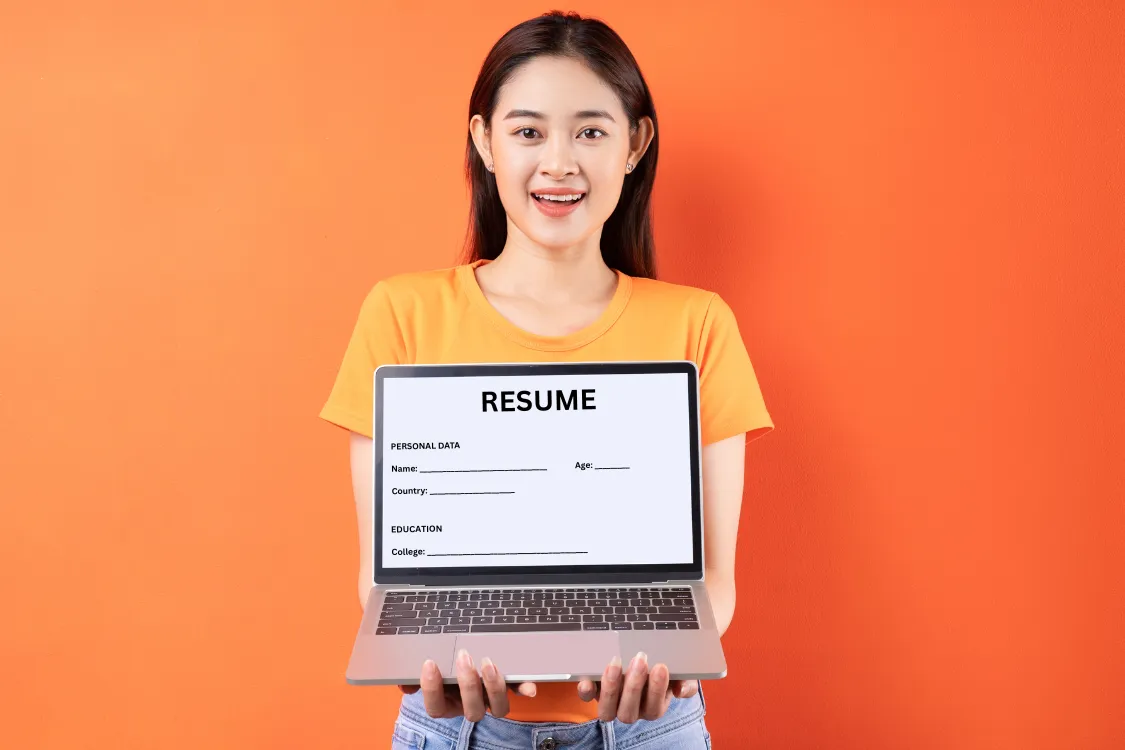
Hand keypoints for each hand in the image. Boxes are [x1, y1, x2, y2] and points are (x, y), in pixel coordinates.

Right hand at [398, 648, 536, 720]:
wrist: (464, 657)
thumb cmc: (443, 666)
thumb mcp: (429, 669)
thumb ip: (414, 675)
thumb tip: (404, 682)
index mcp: (447, 704)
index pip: (436, 708)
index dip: (432, 689)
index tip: (429, 663)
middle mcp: (470, 705)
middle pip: (472, 712)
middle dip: (468, 685)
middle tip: (464, 657)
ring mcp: (491, 700)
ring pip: (498, 709)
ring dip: (494, 687)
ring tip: (488, 663)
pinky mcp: (509, 689)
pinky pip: (518, 692)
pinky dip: (524, 688)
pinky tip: (528, 686)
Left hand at [577, 652, 698, 722]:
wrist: (649, 655)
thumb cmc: (664, 665)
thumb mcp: (680, 672)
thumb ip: (685, 681)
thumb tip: (681, 690)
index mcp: (653, 707)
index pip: (654, 708)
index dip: (657, 689)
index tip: (661, 666)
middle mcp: (631, 710)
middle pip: (628, 712)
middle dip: (634, 686)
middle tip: (640, 659)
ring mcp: (611, 703)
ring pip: (607, 711)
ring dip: (611, 689)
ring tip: (616, 663)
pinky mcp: (595, 692)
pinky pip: (587, 698)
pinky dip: (585, 690)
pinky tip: (587, 680)